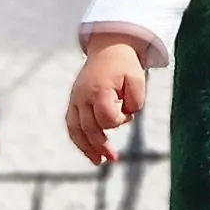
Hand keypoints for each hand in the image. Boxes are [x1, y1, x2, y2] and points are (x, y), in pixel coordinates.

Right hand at [65, 39, 147, 165]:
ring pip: (75, 129)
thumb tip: (125, 116)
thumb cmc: (125, 65)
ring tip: (98, 161)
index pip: (106, 117)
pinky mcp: (73, 101)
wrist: (108, 48)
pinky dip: (78, 139)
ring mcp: (75, 99)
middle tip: (114, 158)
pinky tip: (89, 151)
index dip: (118, 121)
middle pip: (89, 128)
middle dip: (101, 145)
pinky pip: (71, 124)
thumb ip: (136, 100)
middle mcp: (83, 95)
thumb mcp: (138, 78)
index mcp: (99, 89)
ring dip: (86, 148)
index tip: (127, 114)